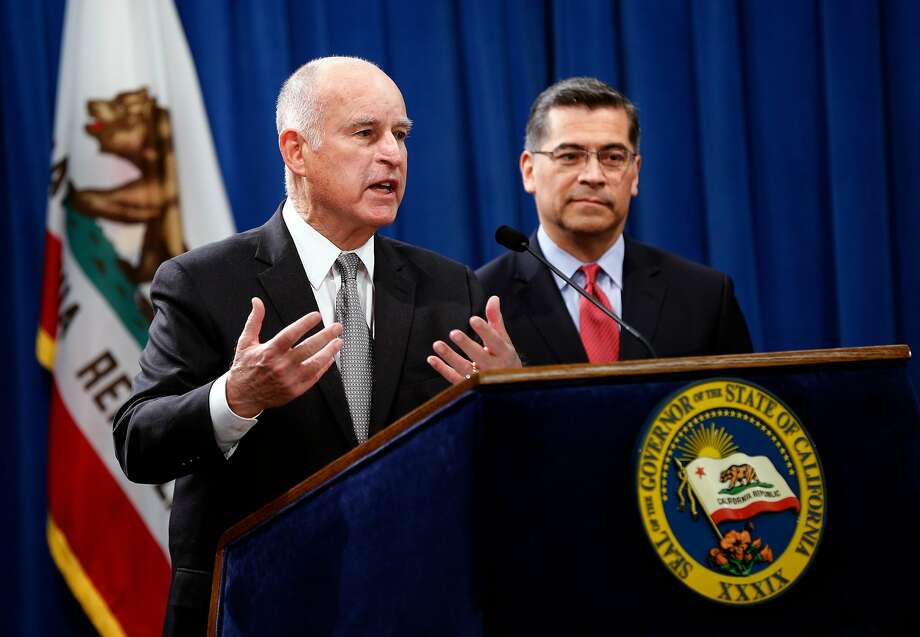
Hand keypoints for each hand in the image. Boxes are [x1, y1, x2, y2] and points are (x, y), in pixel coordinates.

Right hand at [226, 298, 342, 416]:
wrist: (242, 396)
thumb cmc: (244, 368)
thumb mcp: (246, 342)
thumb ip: (254, 321)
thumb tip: (257, 302)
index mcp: (269, 352)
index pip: (290, 334)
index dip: (305, 324)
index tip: (316, 316)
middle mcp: (281, 365)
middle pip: (308, 348)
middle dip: (325, 336)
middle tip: (336, 327)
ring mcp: (289, 379)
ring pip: (315, 363)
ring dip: (329, 351)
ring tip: (338, 341)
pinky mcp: (295, 390)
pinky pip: (314, 377)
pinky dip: (324, 367)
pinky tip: (330, 358)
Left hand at [427, 295, 521, 384]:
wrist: (509, 386)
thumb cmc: (504, 357)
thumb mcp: (503, 339)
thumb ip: (495, 319)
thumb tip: (493, 298)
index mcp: (504, 353)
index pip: (495, 341)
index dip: (485, 331)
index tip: (474, 319)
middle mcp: (493, 367)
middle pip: (479, 356)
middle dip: (467, 345)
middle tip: (454, 333)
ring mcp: (480, 379)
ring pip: (464, 368)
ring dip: (450, 357)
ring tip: (437, 344)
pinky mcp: (469, 388)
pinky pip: (454, 379)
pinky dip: (442, 369)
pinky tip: (432, 359)